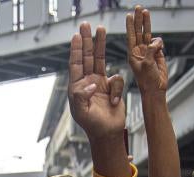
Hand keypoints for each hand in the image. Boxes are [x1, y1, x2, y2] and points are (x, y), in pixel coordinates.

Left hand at [68, 23, 125, 140]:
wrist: (108, 134)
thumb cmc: (93, 125)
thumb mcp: (82, 112)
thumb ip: (82, 97)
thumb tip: (89, 84)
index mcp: (77, 88)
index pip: (76, 65)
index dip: (76, 50)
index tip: (76, 36)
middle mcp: (87, 82)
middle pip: (87, 57)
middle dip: (86, 40)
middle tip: (85, 25)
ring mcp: (99, 83)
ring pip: (100, 60)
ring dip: (100, 45)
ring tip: (101, 29)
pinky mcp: (112, 87)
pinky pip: (117, 79)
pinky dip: (117, 88)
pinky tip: (114, 101)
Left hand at [126, 6, 167, 92]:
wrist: (156, 89)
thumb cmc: (147, 81)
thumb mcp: (147, 65)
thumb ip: (151, 51)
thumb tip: (156, 41)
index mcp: (133, 54)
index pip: (131, 36)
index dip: (130, 25)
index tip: (129, 15)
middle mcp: (140, 51)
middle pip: (139, 31)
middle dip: (139, 19)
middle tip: (138, 8)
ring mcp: (148, 52)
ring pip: (148, 34)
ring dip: (147, 23)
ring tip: (146, 12)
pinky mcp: (157, 54)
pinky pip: (158, 43)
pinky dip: (159, 42)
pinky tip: (159, 46)